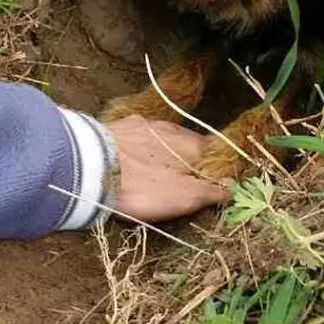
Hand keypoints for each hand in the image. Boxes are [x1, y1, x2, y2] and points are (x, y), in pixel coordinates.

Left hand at [104, 115, 229, 222]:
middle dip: (186, 160)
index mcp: (193, 146)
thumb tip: (233, 188)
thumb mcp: (184, 198)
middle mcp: (173, 129)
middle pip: (187, 144)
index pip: (214, 153)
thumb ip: (211, 191)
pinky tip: (129, 157)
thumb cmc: (142, 187)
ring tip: (151, 171)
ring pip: (162, 138)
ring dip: (162, 151)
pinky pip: (137, 135)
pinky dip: (138, 146)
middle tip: (177, 181)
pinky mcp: (119, 126)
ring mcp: (145, 124)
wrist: (90, 169)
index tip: (206, 184)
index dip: (211, 169)